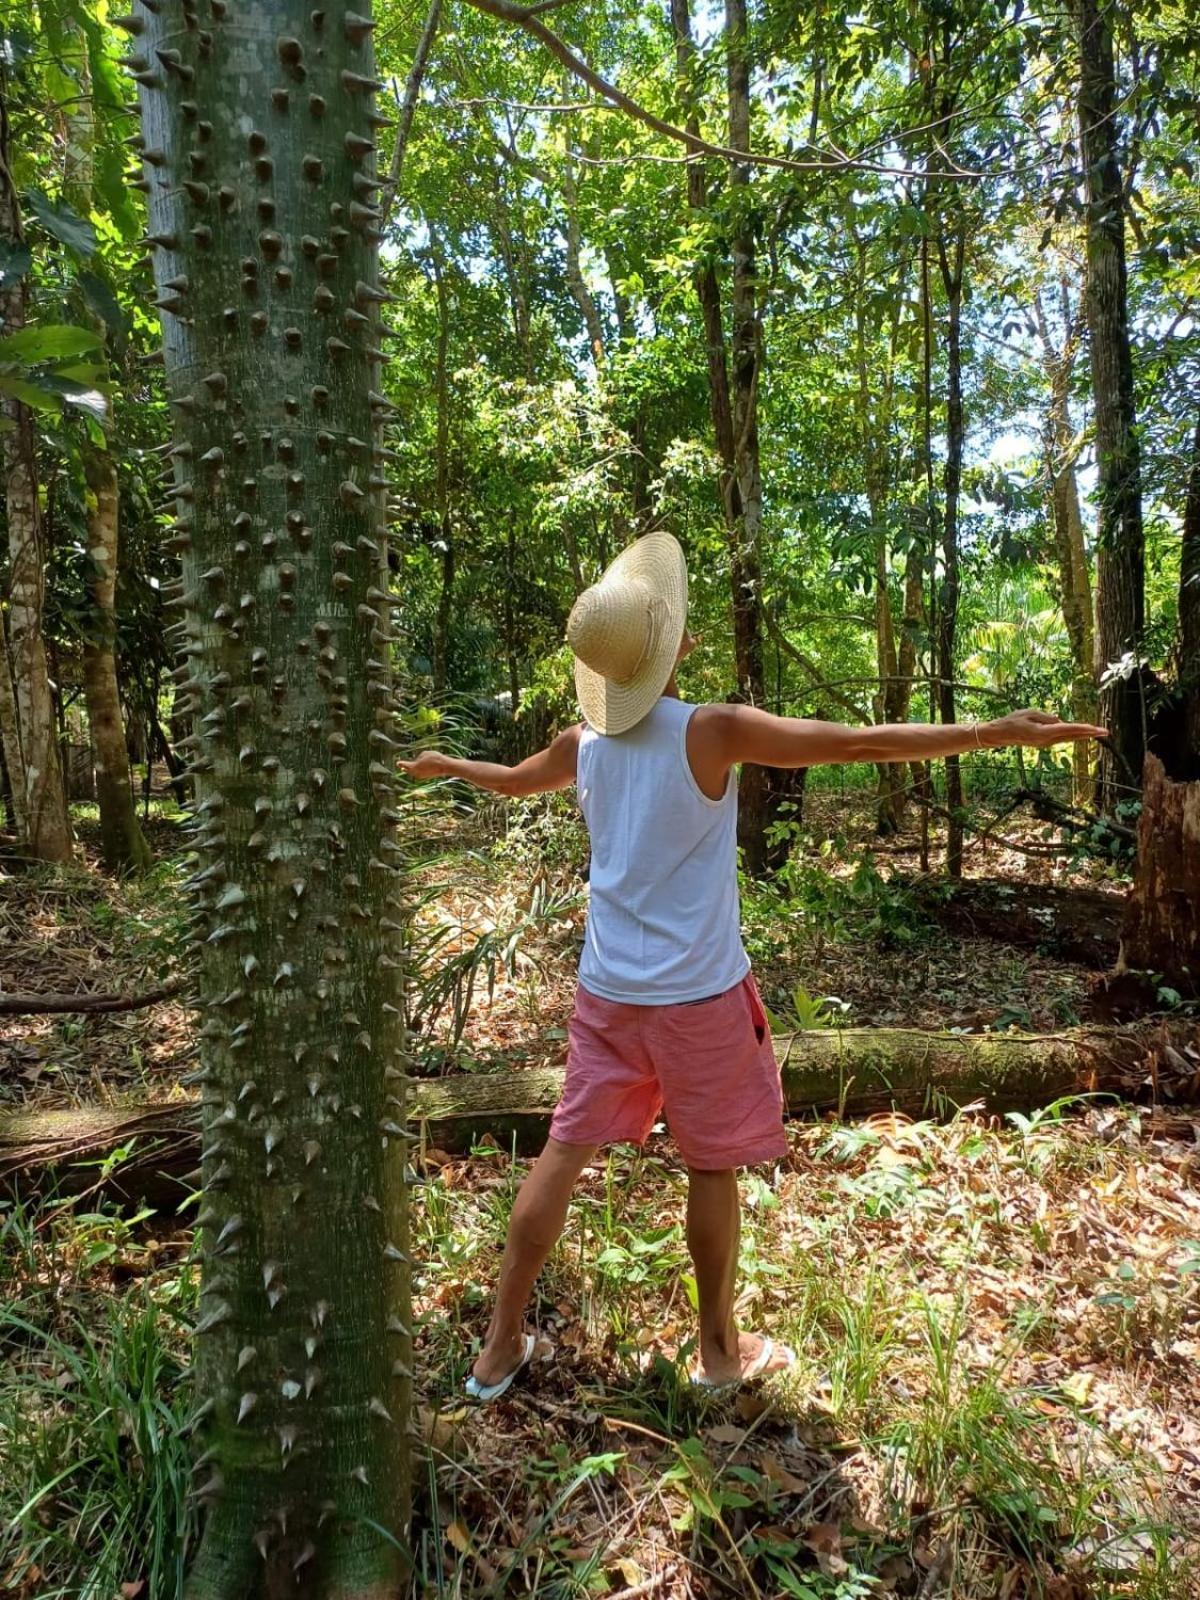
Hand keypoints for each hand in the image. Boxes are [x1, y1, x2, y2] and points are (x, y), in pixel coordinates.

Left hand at [398, 750, 450, 779]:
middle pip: (408, 770)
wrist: (444, 766)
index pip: (405, 765)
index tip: (397, 763)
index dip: (401, 763)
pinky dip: (416, 771)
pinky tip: (416, 770)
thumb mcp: (425, 754)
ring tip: (405, 769)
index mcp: (414, 766)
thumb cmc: (434, 758)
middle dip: (405, 768)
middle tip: (400, 766)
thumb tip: (418, 761)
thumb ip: (419, 757)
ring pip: (414, 773)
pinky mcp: (426, 776)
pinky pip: (419, 773)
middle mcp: (416, 773)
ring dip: (410, 770)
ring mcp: (422, 775)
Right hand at [983, 709, 1108, 748]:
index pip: (1067, 729)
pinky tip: (1082, 733)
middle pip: (1072, 736)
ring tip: (1098, 732)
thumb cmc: (1012, 721)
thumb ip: (1046, 717)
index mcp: (1043, 733)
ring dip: (1084, 735)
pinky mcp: (1045, 742)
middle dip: (1089, 733)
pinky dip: (1074, 734)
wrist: (1000, 734)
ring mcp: (1046, 743)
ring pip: (1069, 737)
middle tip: (1106, 731)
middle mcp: (1047, 740)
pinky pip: (1063, 737)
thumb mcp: (1029, 713)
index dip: (1083, 728)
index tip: (1095, 728)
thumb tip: (1059, 721)